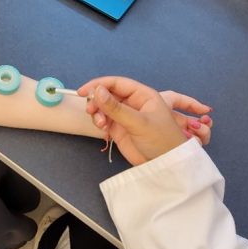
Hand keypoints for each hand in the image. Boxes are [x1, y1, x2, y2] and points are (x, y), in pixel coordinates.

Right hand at [79, 77, 209, 164]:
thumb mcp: (139, 123)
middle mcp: (133, 103)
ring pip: (104, 107)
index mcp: (142, 95)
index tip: (82, 92)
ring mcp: (125, 116)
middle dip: (97, 100)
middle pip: (108, 94)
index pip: (118, 83)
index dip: (99, 84)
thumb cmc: (160, 140)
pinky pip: (104, 119)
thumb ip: (116, 108)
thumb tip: (97, 90)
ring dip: (97, 112)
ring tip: (100, 124)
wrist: (165, 165)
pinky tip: (103, 129)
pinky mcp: (119, 129)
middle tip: (90, 111)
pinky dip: (99, 122)